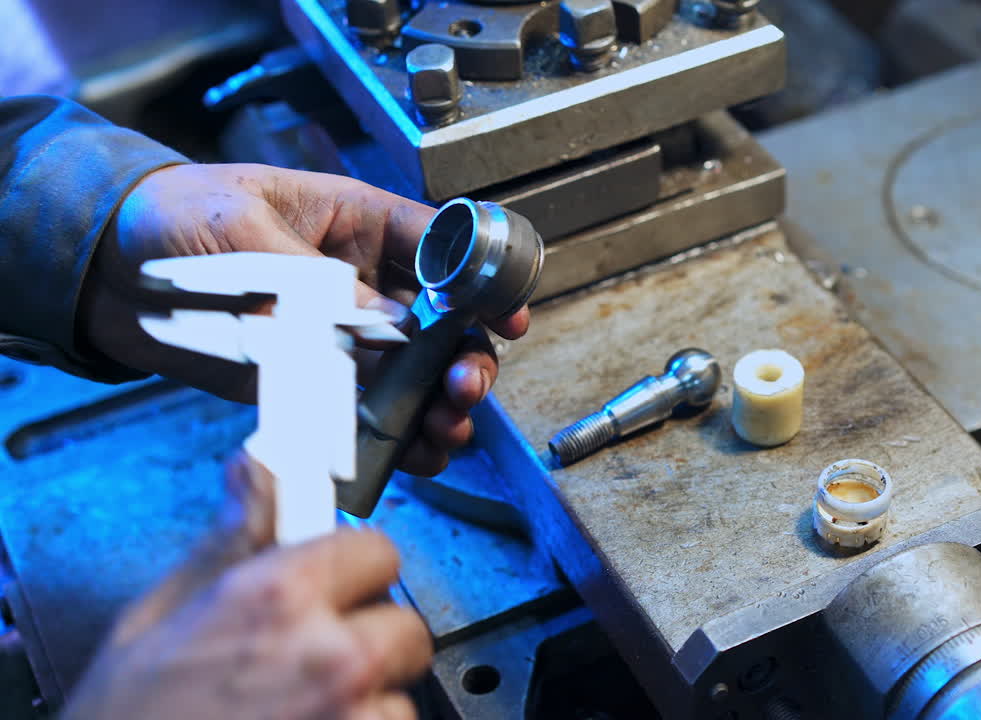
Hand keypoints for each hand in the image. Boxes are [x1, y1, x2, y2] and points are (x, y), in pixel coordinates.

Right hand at [63, 454, 432, 719]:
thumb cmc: (127, 715)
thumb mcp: (161, 615)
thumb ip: (232, 540)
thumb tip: (255, 474)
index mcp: (280, 598)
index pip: (377, 549)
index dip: (355, 566)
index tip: (340, 582)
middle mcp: (330, 654)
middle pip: (406, 623)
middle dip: (370, 634)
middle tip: (322, 654)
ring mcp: (352, 714)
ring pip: (400, 687)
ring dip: (368, 693)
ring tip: (307, 705)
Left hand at [81, 163, 529, 474]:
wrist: (107, 267)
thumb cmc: (173, 214)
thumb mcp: (242, 228)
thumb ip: (313, 279)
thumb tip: (381, 324)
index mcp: (359, 224)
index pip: (442, 250)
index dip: (483, 283)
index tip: (506, 316)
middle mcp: (363, 283)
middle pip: (441, 325)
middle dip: (465, 359)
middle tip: (464, 386)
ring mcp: (340, 335)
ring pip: (413, 376)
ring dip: (438, 406)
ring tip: (444, 429)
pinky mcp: (312, 380)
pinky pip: (366, 411)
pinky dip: (394, 437)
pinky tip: (412, 452)